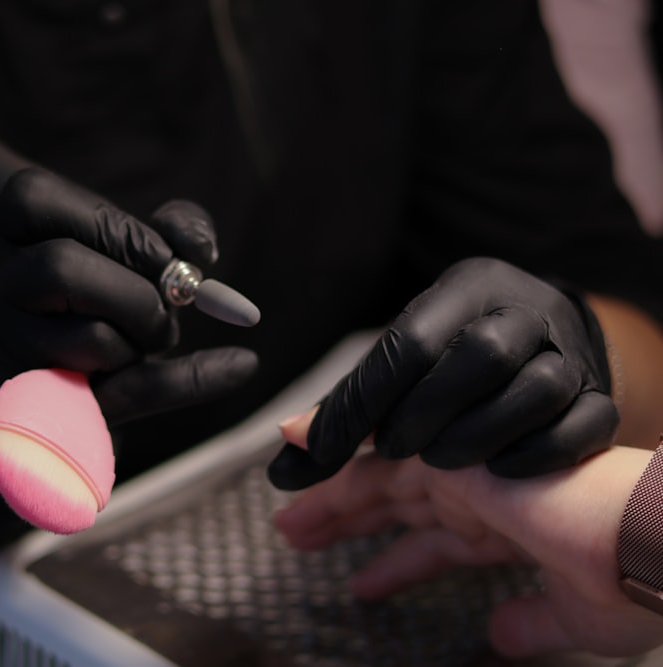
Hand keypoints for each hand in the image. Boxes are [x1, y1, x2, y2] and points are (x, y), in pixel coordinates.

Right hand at [0, 159, 256, 545]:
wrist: (40, 401)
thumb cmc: (86, 308)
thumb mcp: (117, 259)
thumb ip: (165, 232)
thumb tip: (200, 252)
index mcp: (2, 239)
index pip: (34, 199)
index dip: (112, 225)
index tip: (161, 256)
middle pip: (61, 269)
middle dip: (136, 290)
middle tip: (167, 308)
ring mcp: (0, 357)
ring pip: (88, 339)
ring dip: (141, 340)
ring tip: (146, 343)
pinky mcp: (39, 415)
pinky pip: (124, 397)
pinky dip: (192, 380)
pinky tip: (240, 364)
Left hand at [268, 257, 617, 490]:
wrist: (551, 340)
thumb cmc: (454, 353)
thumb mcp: (400, 359)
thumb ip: (346, 403)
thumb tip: (285, 446)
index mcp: (466, 287)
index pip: (408, 342)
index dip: (359, 403)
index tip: (318, 450)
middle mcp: (524, 311)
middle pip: (479, 355)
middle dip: (424, 411)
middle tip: (391, 449)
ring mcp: (571, 354)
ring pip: (536, 388)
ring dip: (477, 435)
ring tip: (439, 460)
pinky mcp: (601, 397)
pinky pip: (584, 426)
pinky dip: (538, 454)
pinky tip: (500, 471)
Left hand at [273, 411, 662, 658]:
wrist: (645, 535)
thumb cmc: (627, 575)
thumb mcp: (574, 616)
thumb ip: (533, 622)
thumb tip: (502, 636)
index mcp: (508, 526)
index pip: (436, 543)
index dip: (396, 560)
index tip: (364, 580)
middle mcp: (480, 492)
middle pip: (396, 505)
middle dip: (348, 522)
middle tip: (299, 536)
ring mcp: (464, 469)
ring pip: (379, 483)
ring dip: (331, 504)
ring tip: (289, 525)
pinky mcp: (448, 454)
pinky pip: (377, 457)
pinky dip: (337, 464)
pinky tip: (305, 464)